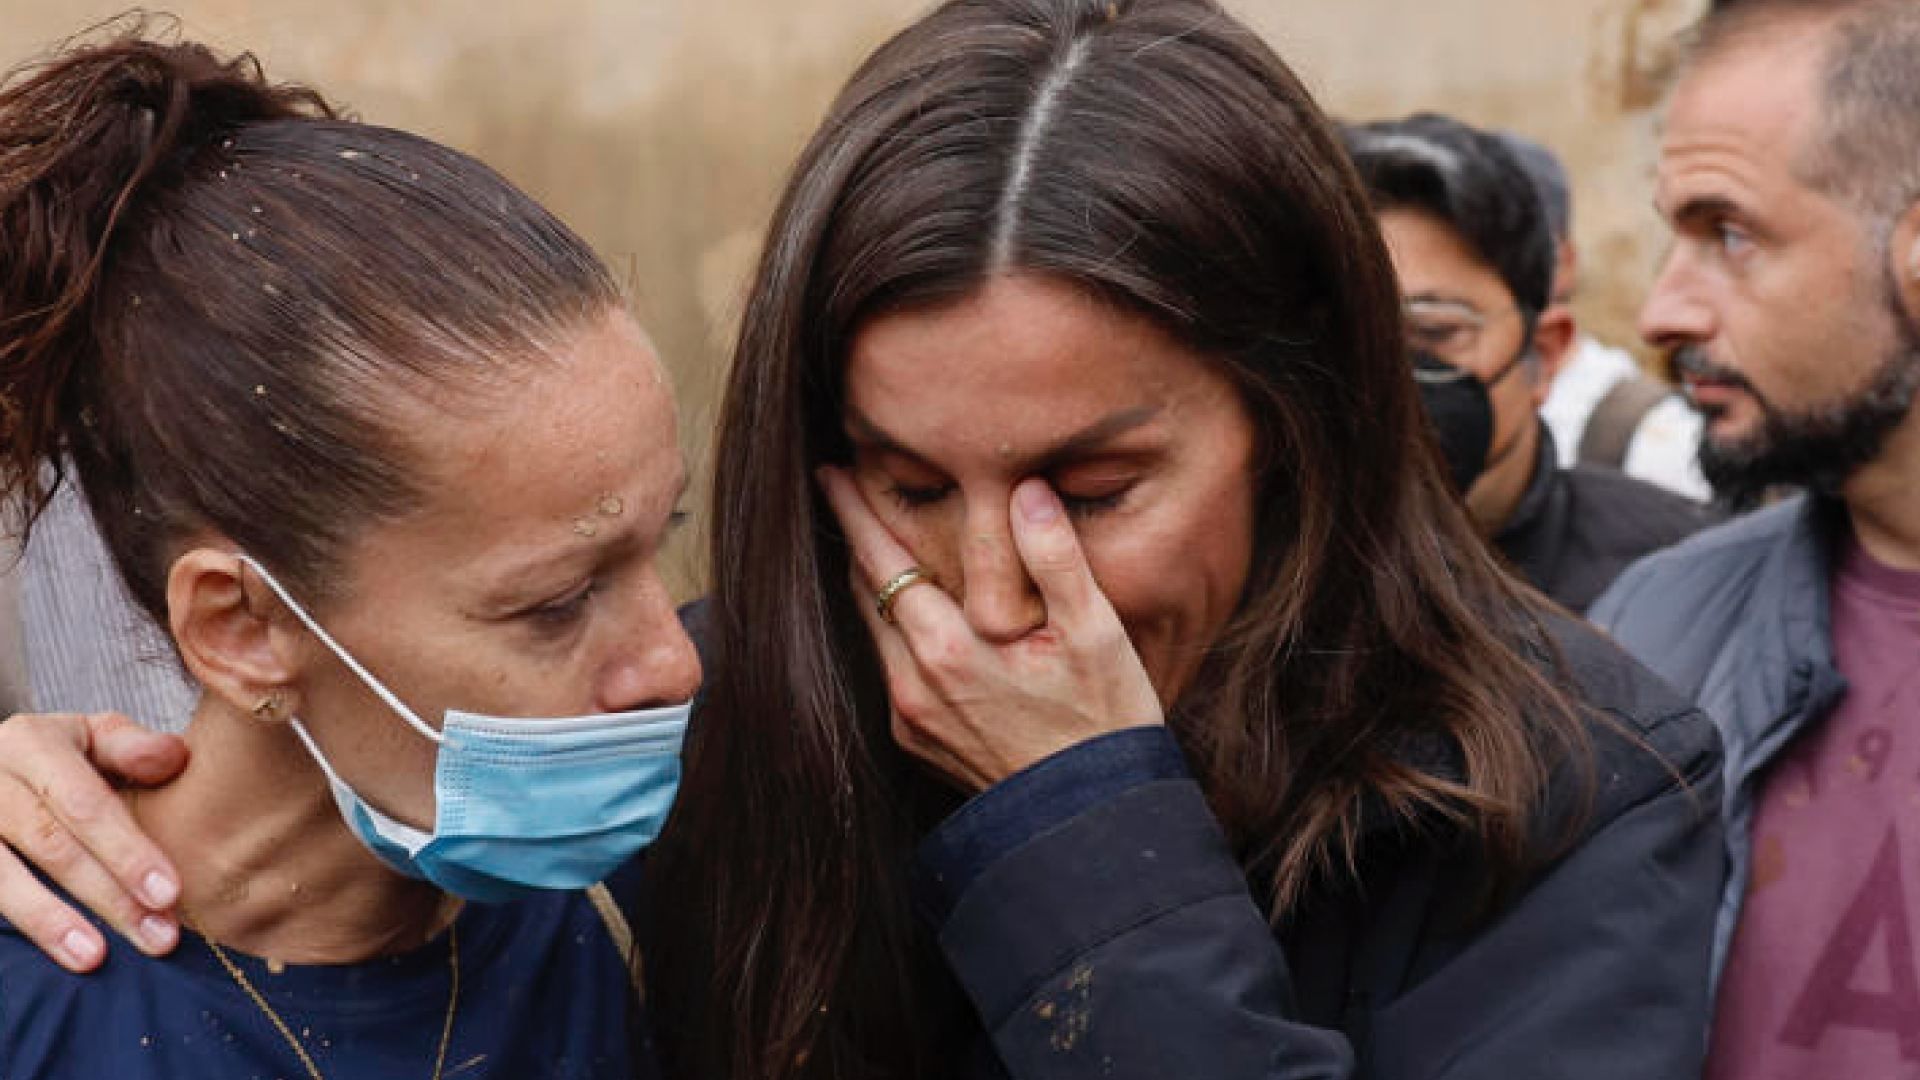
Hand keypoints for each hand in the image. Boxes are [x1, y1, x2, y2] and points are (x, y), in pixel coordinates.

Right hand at [0, 713, 187, 969]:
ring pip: (1, 878)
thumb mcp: (91, 737)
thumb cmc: (58, 758)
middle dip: (108, 896)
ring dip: (51, 922)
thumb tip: (172, 757)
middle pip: (50, 845)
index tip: (169, 893)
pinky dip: (19, 925)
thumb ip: (131, 747)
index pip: (85, 803)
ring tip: (94, 958)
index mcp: (30, 742)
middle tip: (158, 937)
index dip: (127, 850)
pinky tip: (48, 956)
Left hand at [819, 469, 1163, 791]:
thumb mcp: (1095, 632)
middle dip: (856, 539)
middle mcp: (913, 685)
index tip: (831, 473)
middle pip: (866, 593)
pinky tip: (914, 614)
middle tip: (845, 490)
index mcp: (948, 650)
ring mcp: (910, 718)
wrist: (1090, 818)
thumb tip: (1027, 490)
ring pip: (875, 632)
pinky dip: (896, 631)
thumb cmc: (1102, 723)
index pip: (883, 562)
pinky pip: (891, 669)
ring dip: (873, 585)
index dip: (855, 513)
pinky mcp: (917, 741)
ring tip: (875, 542)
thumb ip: (1055, 556)